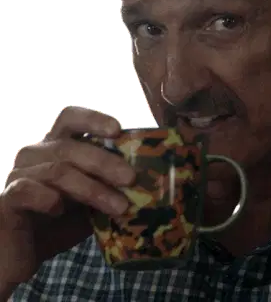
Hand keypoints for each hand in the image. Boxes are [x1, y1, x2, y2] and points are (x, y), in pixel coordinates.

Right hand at [0, 106, 135, 289]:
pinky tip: (60, 211)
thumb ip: (111, 185)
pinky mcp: (6, 199)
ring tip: (119, 207)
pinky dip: (49, 199)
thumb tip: (151, 179)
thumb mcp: (91, 201)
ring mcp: (19, 175)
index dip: (93, 119)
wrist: (21, 255)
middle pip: (71, 147)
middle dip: (105, 162)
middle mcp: (36, 154)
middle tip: (131, 178)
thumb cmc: (60, 223)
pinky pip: (28, 191)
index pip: (71, 118)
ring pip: (58, 171)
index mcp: (57, 147)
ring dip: (93, 189)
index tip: (118, 130)